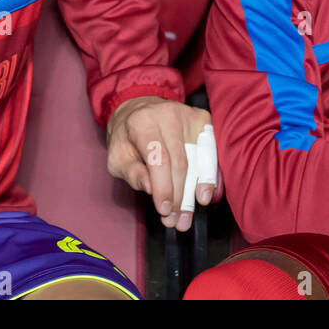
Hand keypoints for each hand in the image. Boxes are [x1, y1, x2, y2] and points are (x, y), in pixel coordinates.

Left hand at [107, 97, 215, 231]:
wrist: (139, 108)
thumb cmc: (127, 137)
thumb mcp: (117, 157)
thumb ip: (132, 174)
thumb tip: (150, 189)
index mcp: (142, 122)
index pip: (158, 159)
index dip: (164, 188)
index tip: (164, 211)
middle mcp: (168, 114)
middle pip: (181, 163)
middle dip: (179, 197)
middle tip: (175, 220)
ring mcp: (188, 115)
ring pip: (199, 160)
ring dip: (195, 191)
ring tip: (187, 215)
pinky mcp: (203, 119)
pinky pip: (211, 152)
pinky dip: (210, 176)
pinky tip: (206, 195)